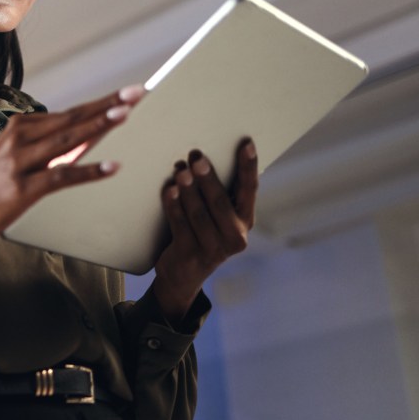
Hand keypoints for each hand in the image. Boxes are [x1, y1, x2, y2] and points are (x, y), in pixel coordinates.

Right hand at [0, 85, 145, 254]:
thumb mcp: (20, 158)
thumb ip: (52, 147)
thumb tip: (91, 137)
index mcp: (22, 127)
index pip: (70, 112)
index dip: (102, 102)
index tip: (128, 92)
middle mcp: (22, 138)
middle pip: (73, 118)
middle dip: (107, 104)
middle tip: (136, 92)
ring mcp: (21, 162)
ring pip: (67, 139)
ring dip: (98, 126)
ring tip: (124, 114)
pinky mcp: (23, 188)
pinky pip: (61, 176)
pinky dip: (88, 171)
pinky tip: (110, 167)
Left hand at [152, 139, 258, 321]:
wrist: (183, 275)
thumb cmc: (201, 233)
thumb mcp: (218, 217)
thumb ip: (219, 193)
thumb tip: (205, 157)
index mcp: (245, 221)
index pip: (249, 190)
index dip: (248, 166)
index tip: (246, 143)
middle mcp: (235, 237)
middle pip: (220, 201)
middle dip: (207, 176)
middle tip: (196, 156)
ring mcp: (213, 249)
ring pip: (198, 213)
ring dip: (188, 189)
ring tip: (180, 169)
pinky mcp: (190, 255)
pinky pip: (179, 224)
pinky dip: (173, 205)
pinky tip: (169, 190)